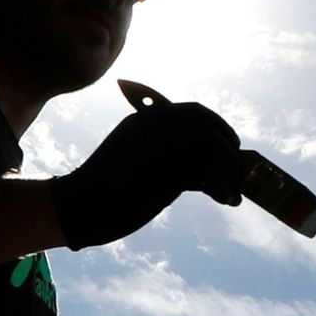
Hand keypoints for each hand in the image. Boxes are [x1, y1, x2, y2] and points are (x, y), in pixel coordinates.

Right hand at [51, 103, 242, 249]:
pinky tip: (228, 201)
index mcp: (146, 119)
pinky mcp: (171, 170)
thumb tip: (202, 168)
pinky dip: (225, 189)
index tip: (228, 140)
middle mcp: (158, 126)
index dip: (217, 125)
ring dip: (230, 171)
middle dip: (228, 144)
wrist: (79, 204)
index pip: (194, 112)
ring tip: (233, 190)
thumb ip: (162, 153)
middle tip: (236, 162)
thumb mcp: (132, 158)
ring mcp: (165, 145)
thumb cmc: (101, 189)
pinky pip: (211, 176)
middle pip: (209, 127)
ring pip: (214, 150)